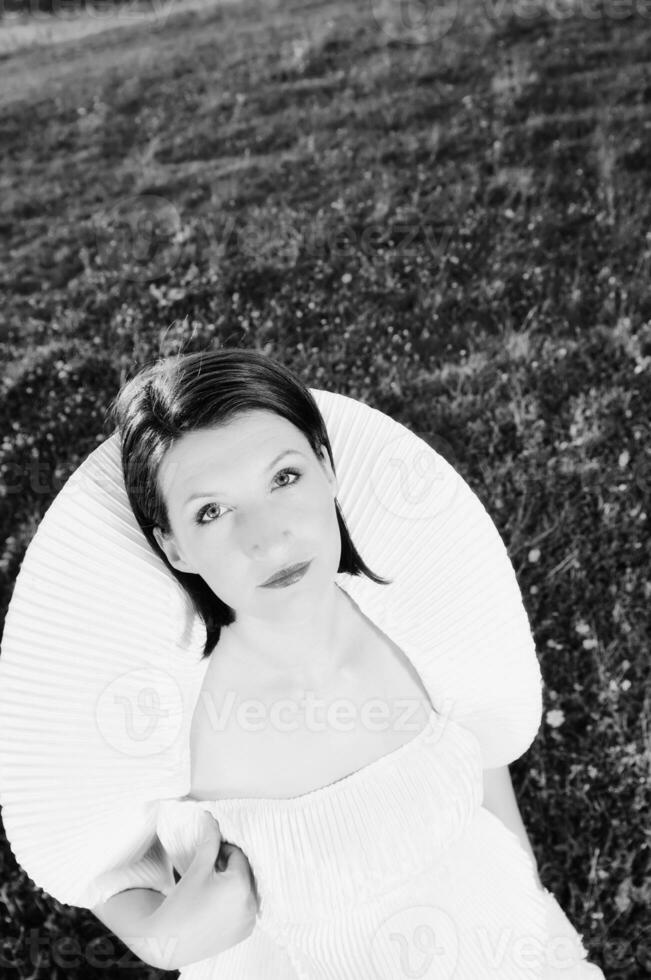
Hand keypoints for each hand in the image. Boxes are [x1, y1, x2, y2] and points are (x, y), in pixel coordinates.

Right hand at [150, 812, 257, 969]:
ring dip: (235, 884)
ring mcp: (249, 922)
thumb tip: (210, 816)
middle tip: (210, 872)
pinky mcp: (245, 933)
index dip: (223, 852)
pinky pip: (246, 908)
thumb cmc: (181, 902)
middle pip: (245, 872)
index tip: (208, 859)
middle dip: (230, 867)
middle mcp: (250, 904)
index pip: (238, 856)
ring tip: (212, 888)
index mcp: (240, 885)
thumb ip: (209, 840)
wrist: (168, 941)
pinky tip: (216, 905)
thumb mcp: (198, 867)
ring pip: (247, 890)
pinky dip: (237, 901)